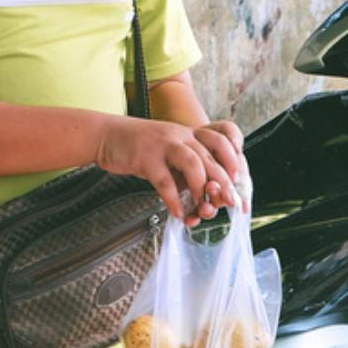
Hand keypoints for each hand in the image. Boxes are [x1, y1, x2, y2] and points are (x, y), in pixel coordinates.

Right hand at [95, 117, 240, 221]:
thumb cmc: (141, 148)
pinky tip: (177, 213)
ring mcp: (164, 145)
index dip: (235, 164)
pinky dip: (173, 200)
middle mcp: (181, 136)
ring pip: (193, 165)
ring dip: (201, 189)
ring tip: (202, 208)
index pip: (222, 142)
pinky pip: (164, 181)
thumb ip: (188, 170)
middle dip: (224, 184)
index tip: (239, 186)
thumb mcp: (171, 152)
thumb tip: (208, 199)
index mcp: (190, 134)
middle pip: (211, 157)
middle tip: (229, 203)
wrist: (108, 135)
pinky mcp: (146, 158)